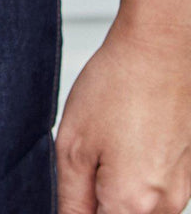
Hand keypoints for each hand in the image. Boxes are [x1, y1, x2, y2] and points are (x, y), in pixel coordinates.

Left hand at [56, 14, 190, 212]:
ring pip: (140, 211)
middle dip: (96, 204)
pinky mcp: (189, 175)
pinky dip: (137, 180)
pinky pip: (158, 195)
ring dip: (117, 195)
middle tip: (82, 166)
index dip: (76, 213)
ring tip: (106, 147)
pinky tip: (125, 143)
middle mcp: (165, 207)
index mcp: (131, 204)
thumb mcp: (72, 144)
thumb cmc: (118, 86)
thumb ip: (70, 197)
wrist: (160, 51)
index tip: (73, 189)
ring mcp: (182, 192)